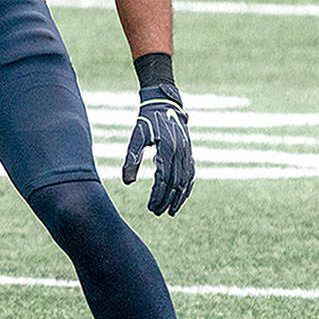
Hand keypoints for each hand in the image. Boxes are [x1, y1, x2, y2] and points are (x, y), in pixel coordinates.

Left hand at [122, 84, 192, 215]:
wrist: (164, 105)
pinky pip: (191, 175)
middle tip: (157, 212)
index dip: (158, 195)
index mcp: (167, 148)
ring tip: (170, 211)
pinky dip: (187, 188)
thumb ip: (131, 158)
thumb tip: (127, 182)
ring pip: (186, 181)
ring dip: (179, 198)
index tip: (150, 207)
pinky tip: (181, 198)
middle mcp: (181, 152)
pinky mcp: (190, 154)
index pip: (163, 179)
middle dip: (167, 200)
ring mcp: (188, 153)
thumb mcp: (136, 137)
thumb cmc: (147, 122)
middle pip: (175, 183)